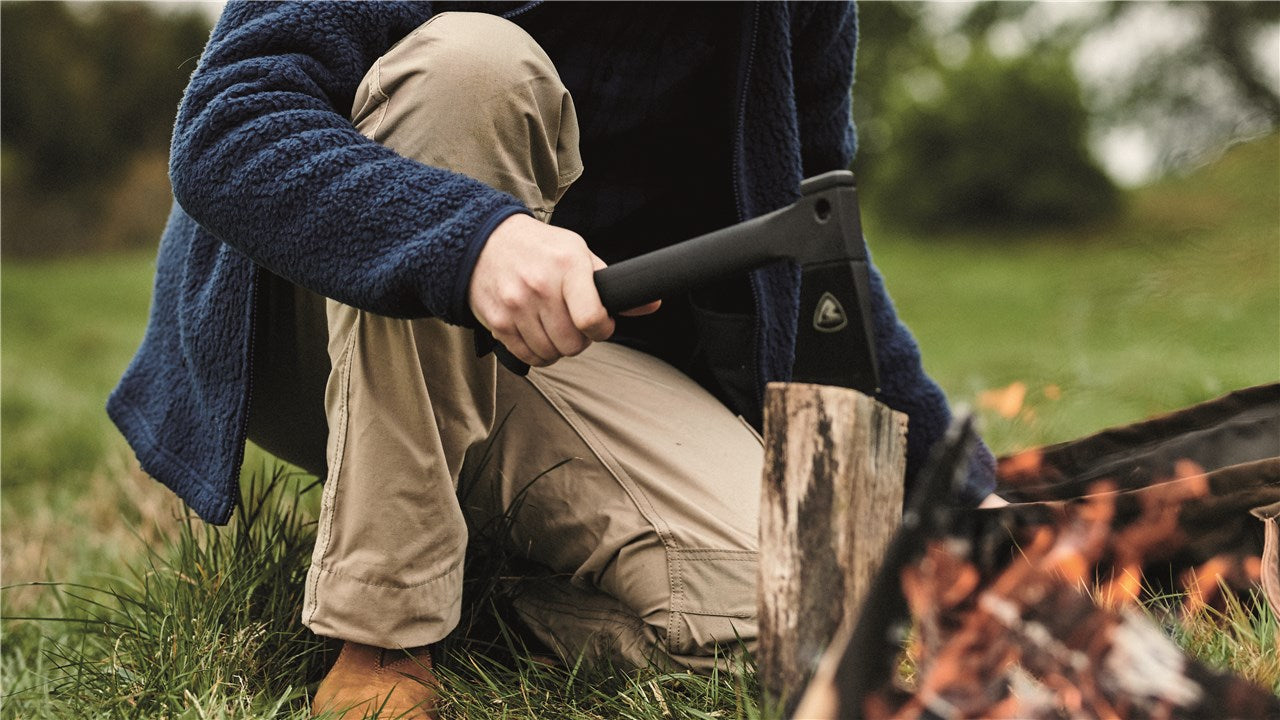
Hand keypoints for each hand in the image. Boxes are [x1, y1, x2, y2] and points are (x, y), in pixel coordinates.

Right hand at [468, 214, 659, 366]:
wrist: (486, 241)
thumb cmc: (541, 249)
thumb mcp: (579, 254)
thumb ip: (611, 284)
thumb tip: (652, 304)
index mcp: (567, 265)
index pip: (591, 318)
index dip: (602, 330)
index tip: (601, 324)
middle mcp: (539, 285)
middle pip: (572, 343)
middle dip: (580, 340)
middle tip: (574, 325)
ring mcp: (515, 305)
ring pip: (550, 353)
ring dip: (558, 348)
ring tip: (554, 326)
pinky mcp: (497, 321)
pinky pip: (527, 356)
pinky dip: (537, 354)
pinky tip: (537, 334)